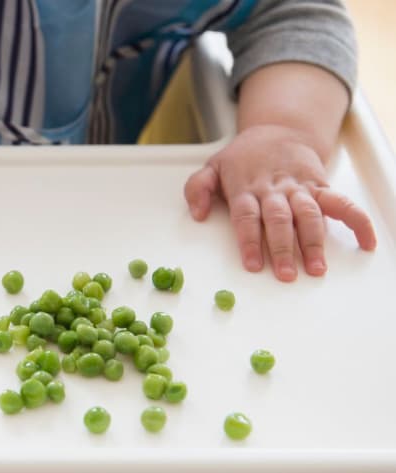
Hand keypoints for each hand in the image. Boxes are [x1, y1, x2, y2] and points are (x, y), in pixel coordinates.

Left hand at [184, 125, 376, 280]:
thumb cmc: (244, 156)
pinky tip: (365, 242)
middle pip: (279, 219)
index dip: (250, 241)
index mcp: (246, 187)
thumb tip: (197, 213)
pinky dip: (357, 221)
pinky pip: (341, 204)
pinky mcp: (320, 187)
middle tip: (286, 274)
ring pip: (309, 215)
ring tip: (316, 268)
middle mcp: (274, 189)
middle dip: (283, 248)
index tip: (252, 264)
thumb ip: (198, 188)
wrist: (279, 129)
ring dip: (314, 242)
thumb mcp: (213, 166)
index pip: (247, 217)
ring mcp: (299, 188)